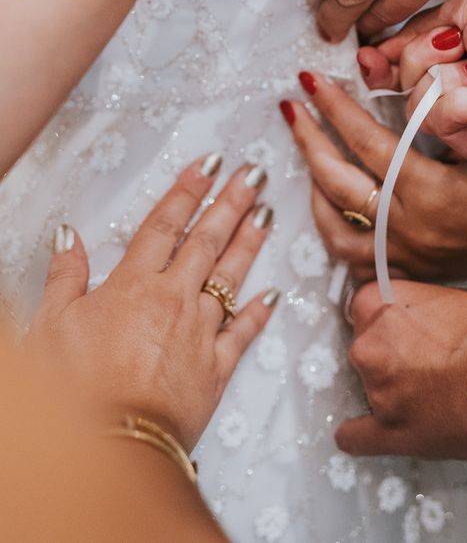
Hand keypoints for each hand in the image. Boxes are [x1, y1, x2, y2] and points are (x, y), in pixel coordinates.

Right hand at [29, 156, 277, 450]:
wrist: (113, 443)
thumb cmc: (77, 390)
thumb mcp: (51, 326)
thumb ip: (64, 277)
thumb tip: (68, 236)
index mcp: (134, 285)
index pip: (166, 224)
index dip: (188, 190)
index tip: (209, 164)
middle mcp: (175, 299)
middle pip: (208, 240)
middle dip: (232, 202)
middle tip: (253, 174)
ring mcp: (201, 331)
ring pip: (232, 276)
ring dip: (251, 242)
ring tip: (268, 213)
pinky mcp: (217, 366)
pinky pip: (244, 331)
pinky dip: (260, 312)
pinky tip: (274, 293)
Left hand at [283, 69, 466, 282]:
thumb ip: (435, 124)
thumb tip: (386, 89)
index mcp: (433, 194)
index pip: (366, 143)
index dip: (336, 107)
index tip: (312, 81)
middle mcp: (412, 231)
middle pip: (339, 184)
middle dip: (309, 140)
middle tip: (293, 110)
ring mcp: (409, 259)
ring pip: (335, 229)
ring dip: (314, 188)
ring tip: (307, 154)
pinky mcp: (412, 273)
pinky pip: (353, 257)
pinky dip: (334, 227)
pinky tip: (330, 203)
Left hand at [334, 280, 466, 458]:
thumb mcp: (450, 297)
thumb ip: (417, 309)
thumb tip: (415, 323)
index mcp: (378, 303)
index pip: (363, 309)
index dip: (389, 321)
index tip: (408, 331)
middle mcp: (368, 345)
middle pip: (364, 349)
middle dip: (390, 356)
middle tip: (427, 363)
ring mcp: (377, 391)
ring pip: (367, 390)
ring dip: (391, 390)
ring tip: (431, 395)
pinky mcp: (390, 432)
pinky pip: (354, 439)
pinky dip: (359, 436)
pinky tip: (373, 431)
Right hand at [360, 0, 466, 174]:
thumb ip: (421, 27)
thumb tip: (379, 50)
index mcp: (461, 47)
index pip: (403, 55)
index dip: (383, 55)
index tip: (368, 55)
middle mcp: (461, 83)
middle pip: (402, 77)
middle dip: (425, 57)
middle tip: (461, 50)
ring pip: (415, 102)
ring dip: (449, 80)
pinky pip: (438, 126)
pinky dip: (463, 106)